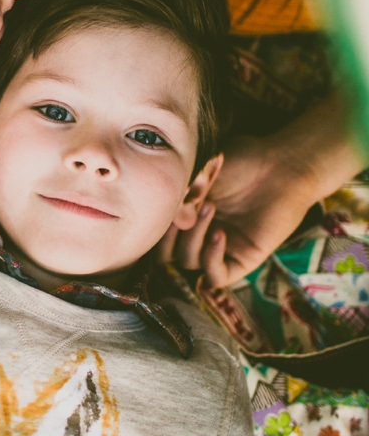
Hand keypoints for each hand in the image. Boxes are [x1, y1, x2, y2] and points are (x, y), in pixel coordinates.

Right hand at [158, 134, 321, 286]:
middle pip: (165, 253)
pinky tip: (219, 234)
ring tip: (210, 208)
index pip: (156, 231)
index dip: (153, 222)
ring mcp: (219, 247)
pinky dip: (211, 258)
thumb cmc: (244, 159)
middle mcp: (198, 233)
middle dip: (167, 233)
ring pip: (188, 261)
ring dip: (193, 236)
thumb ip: (181, 193)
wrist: (283, 165)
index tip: (161, 199)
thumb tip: (167, 215)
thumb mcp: (201, 169)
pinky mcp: (242, 260)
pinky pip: (215, 275)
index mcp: (185, 212)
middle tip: (181, 210)